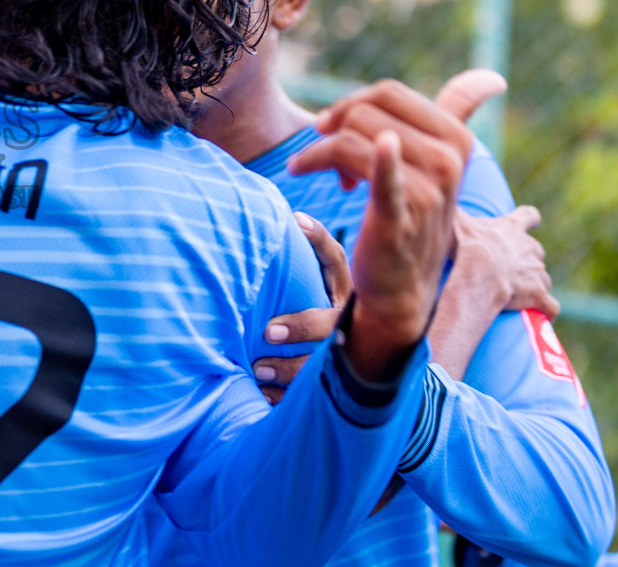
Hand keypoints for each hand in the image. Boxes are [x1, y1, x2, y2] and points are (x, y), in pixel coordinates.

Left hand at [255, 214, 351, 403]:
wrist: (359, 359)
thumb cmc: (313, 305)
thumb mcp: (313, 283)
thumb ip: (300, 259)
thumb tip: (278, 219)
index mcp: (344, 291)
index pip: (336, 261)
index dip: (319, 240)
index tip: (295, 222)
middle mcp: (349, 320)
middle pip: (330, 323)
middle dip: (302, 327)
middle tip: (268, 331)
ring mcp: (344, 352)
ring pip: (321, 364)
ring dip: (289, 369)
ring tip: (258, 370)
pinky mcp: (333, 382)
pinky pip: (313, 394)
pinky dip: (286, 397)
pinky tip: (263, 397)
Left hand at [289, 77, 491, 378]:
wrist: (402, 282)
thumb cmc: (413, 212)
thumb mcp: (437, 160)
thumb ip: (459, 112)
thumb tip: (493, 78)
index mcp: (456, 139)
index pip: (389, 93)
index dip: (352, 104)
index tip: (332, 126)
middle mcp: (448, 161)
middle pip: (365, 113)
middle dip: (333, 127)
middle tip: (323, 155)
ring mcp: (428, 191)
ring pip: (350, 139)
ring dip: (316, 153)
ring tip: (308, 167)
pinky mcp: (398, 218)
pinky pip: (383, 178)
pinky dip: (375, 165)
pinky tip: (352, 176)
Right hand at [451, 206, 556, 318]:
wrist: (479, 272)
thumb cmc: (466, 244)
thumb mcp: (455, 219)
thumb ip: (450, 206)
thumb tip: (438, 192)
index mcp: (513, 227)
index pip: (529, 215)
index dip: (528, 218)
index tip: (529, 220)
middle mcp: (530, 248)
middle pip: (536, 250)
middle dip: (526, 258)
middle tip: (508, 268)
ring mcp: (537, 272)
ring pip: (542, 277)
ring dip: (533, 283)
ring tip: (517, 293)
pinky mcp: (539, 294)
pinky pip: (551, 305)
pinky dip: (547, 309)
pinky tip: (543, 314)